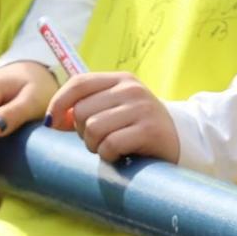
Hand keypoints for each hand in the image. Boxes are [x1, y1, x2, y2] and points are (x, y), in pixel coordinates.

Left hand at [47, 72, 179, 163]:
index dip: (58, 103)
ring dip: (95, 146)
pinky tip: (120, 155)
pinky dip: (109, 156)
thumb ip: (89, 107)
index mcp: (121, 80)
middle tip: (98, 141)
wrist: (183, 142)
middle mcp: (131, 90)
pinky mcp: (149, 130)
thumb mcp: (117, 109)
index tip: (53, 123)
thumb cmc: (140, 129)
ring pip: (93, 129)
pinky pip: (110, 145)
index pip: (78, 83)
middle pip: (81, 111)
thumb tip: (54, 119)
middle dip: (81, 133)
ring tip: (110, 148)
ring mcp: (142, 109)